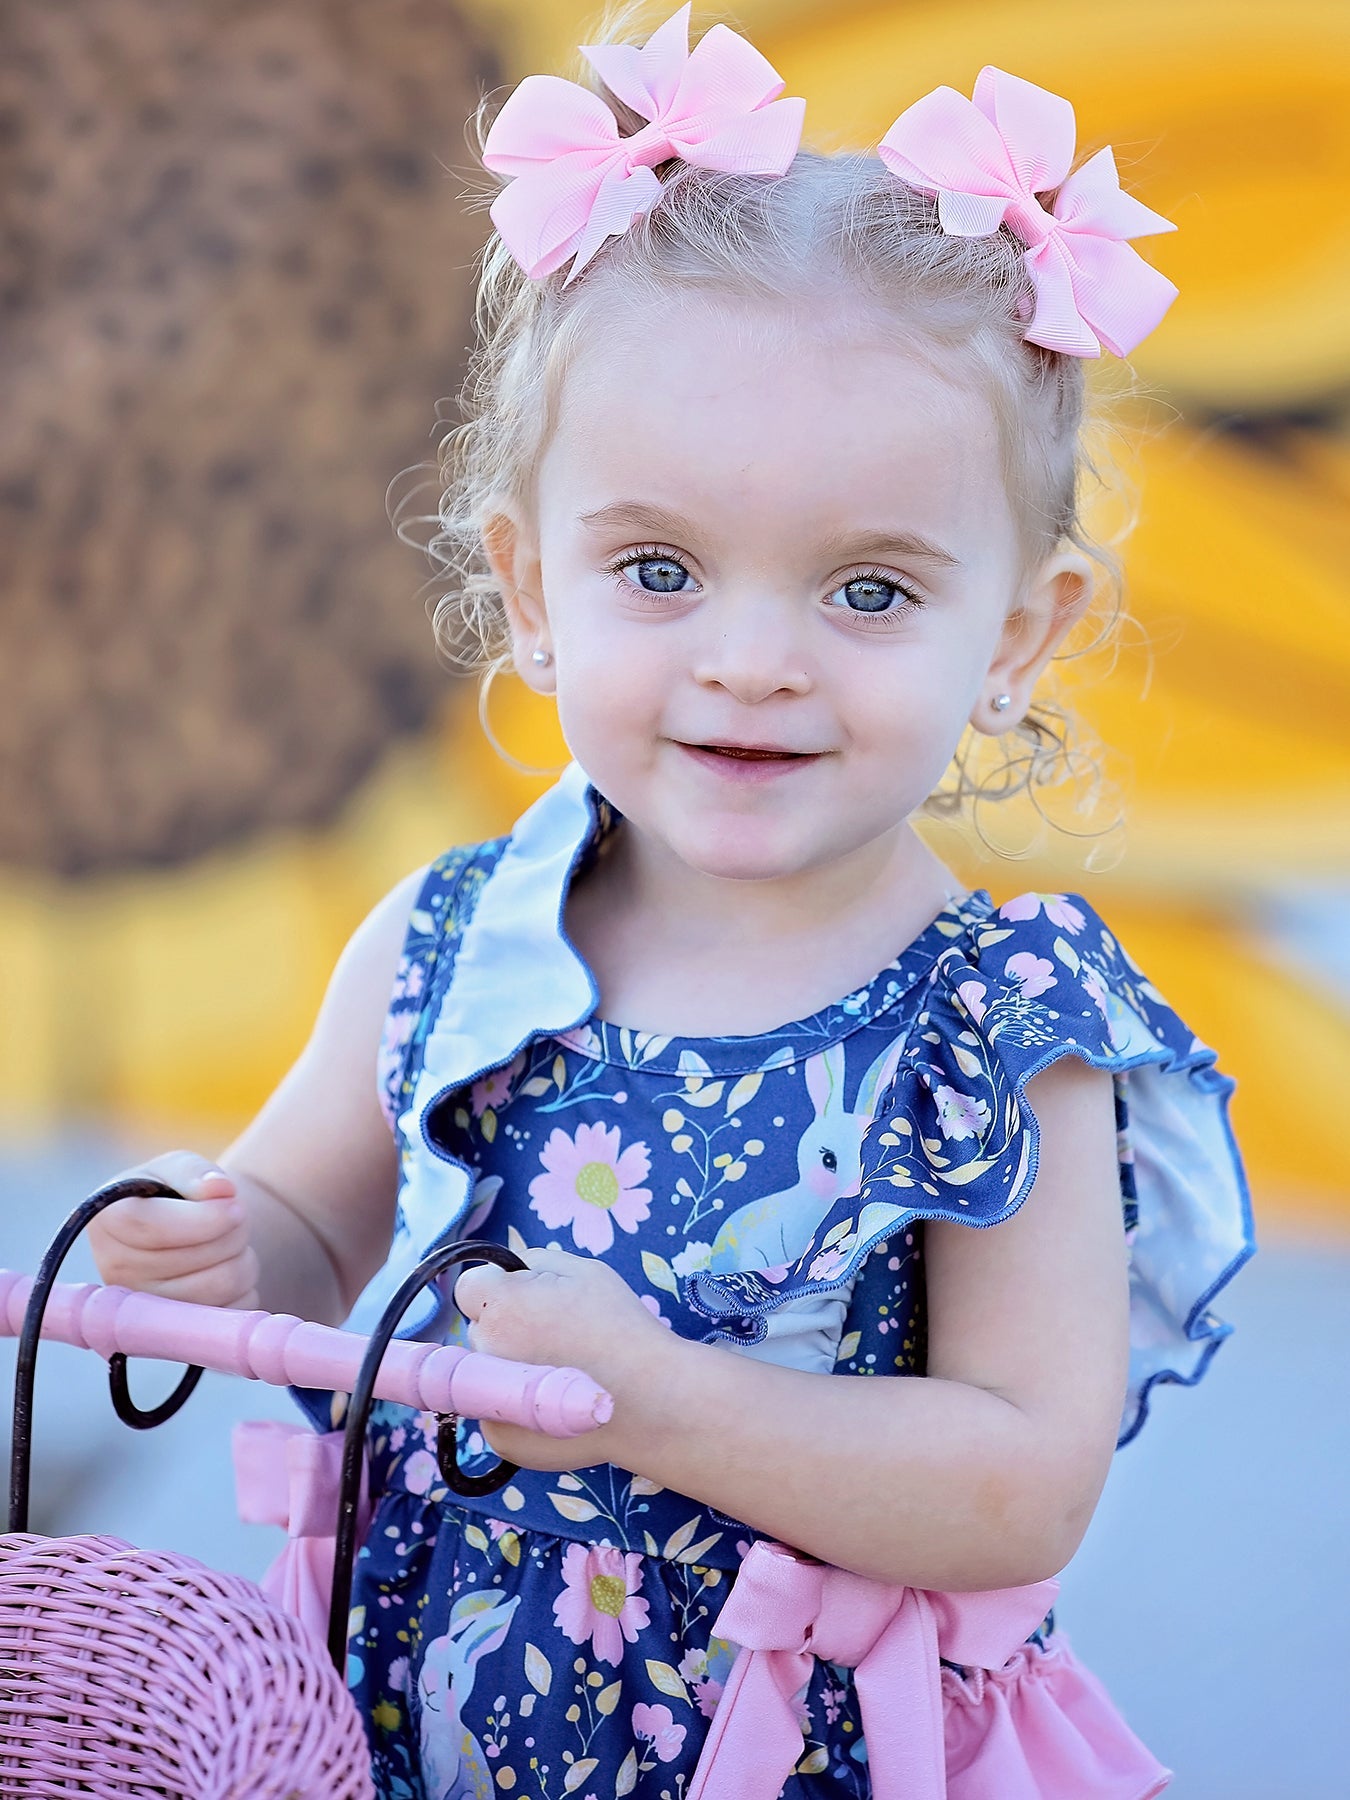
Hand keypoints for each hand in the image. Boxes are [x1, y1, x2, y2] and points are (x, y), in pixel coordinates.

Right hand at [87, 1150, 260, 1309]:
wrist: (182, 1232)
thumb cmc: (175, 1194)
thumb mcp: (177, 1167)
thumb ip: (194, 1172)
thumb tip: (220, 1189)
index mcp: (108, 1221)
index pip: (154, 1229)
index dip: (205, 1219)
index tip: (235, 1206)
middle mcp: (116, 1270)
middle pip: (196, 1260)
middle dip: (232, 1231)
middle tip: (232, 1217)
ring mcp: (143, 1308)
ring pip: (220, 1286)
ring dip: (242, 1258)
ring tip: (229, 1242)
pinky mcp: (174, 1332)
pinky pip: (231, 1311)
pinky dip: (244, 1288)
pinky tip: (224, 1270)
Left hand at [453, 1245, 674, 1471]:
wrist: (651, 1401)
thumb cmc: (621, 1329)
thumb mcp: (584, 1270)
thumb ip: (533, 1261)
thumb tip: (507, 1272)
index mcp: (501, 1306)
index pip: (470, 1287)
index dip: (500, 1289)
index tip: (528, 1300)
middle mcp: (484, 1353)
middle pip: (481, 1330)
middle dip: (508, 1328)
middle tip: (557, 1338)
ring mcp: (488, 1401)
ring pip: (489, 1371)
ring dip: (512, 1366)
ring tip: (564, 1371)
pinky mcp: (500, 1439)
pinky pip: (500, 1409)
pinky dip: (521, 1405)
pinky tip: (560, 1403)